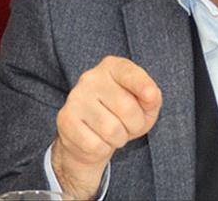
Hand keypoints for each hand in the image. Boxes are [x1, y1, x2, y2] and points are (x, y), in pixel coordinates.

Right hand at [51, 56, 161, 199]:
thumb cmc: (123, 115)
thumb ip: (152, 97)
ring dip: (120, 138)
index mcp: (112, 67)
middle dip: (136, 124)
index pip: (128, 73)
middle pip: (126, 107)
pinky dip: (103, 149)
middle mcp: (90, 78)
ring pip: (111, 129)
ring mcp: (75, 98)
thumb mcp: (145, 104)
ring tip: (115, 133)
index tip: (151, 96)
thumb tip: (150, 95)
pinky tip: (98, 140)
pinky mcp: (65, 120)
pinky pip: (95, 145)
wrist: (89, 138)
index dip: (142, 85)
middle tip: (131, 126)